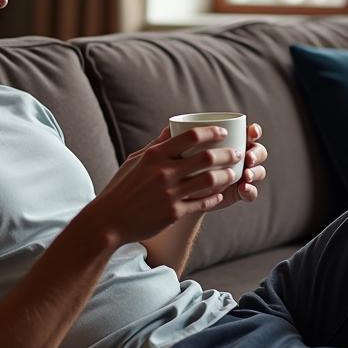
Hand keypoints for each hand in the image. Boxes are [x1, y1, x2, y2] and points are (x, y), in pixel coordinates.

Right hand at [85, 125, 243, 245]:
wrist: (110, 220)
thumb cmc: (122, 187)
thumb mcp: (135, 161)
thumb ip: (156, 144)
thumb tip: (172, 127)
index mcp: (155, 155)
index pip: (190, 136)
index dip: (212, 133)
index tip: (224, 133)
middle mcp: (164, 172)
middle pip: (206, 157)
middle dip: (228, 154)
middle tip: (237, 153)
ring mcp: (170, 193)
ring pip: (209, 180)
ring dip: (226, 176)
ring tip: (234, 173)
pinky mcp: (174, 212)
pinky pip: (202, 202)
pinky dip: (214, 197)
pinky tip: (219, 194)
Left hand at [183, 123, 266, 212]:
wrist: (183, 195)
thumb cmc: (182, 167)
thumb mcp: (181, 153)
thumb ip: (178, 141)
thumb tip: (169, 129)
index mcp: (231, 142)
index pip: (248, 133)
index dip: (254, 131)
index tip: (251, 132)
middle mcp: (240, 156)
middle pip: (258, 151)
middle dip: (257, 153)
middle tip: (248, 158)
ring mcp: (242, 175)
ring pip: (259, 171)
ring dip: (256, 172)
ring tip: (246, 175)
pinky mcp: (240, 192)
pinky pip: (251, 192)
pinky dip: (250, 190)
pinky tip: (243, 189)